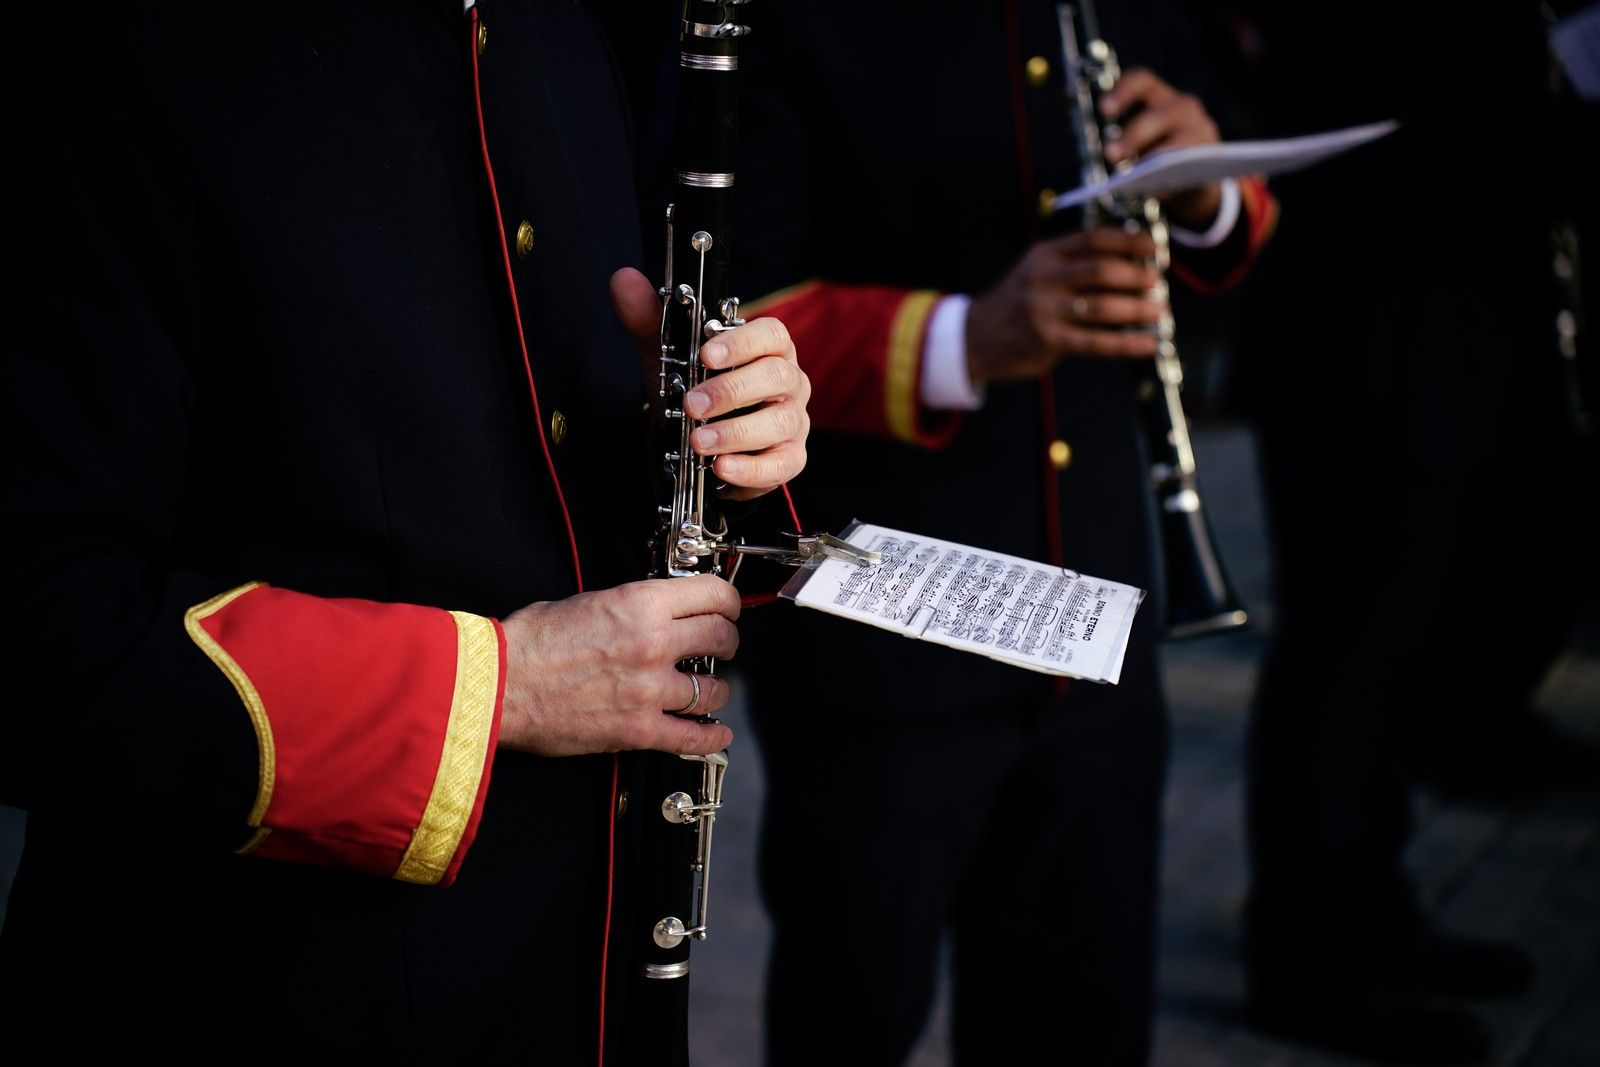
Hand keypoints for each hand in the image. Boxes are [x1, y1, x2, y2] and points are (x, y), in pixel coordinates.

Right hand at [498, 574, 740, 756]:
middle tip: (722, 645)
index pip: (712, 595)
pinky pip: (691, 737)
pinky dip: (711, 738)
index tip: (727, 608)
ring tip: (709, 690)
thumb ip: (630, 606)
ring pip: (713, 690)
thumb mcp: (587, 602)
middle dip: (727, 641)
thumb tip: (652, 610)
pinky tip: (717, 734)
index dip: (728, 601)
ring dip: (716, 690)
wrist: (500, 685)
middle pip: (721, 638)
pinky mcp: (638, 729)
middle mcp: (653, 644)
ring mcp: (649, 690)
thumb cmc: (530, 643)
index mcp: (640, 605)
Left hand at [611, 267, 809, 500]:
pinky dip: (751, 468)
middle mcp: (788, 381)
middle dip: (731, 391)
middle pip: (776, 377)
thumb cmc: (694, 388)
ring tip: (699, 442)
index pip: (771, 335)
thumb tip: (623, 279)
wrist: (697, 441)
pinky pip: (781, 464)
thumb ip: (650, 319)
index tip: (706, 355)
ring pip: (780, 421)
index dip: (742, 343)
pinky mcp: (790, 458)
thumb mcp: (669, 355)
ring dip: (736, 432)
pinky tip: (721, 468)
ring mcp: (793, 420)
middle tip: (691, 405)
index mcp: (767, 349)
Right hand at [965, 227, 1164, 383]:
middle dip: (1136, 276)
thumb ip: (1072, 266)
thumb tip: (1129, 267)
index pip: (1093, 239)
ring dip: (1137, 308)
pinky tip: (1148, 344)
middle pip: (1100, 269)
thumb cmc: (1016, 306)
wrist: (973, 338)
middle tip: (1157, 282)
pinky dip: (1127, 343)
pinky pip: (1096, 341)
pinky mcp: (1047, 340)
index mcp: (1044, 255)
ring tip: (1159, 311)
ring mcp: (1044, 310)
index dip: (1128, 241)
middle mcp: (1043, 278)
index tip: (1153, 247)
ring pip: (1101, 306)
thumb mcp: (1036, 273)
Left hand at [1099, 67, 1222, 230]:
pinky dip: (1176, 176)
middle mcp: (1182, 105)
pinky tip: (1161, 190)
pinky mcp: (1212, 153)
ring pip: (1175, 142)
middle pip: (1154, 116)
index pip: (1141, 81)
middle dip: (1132, 136)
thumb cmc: (1159, 154)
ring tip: (1135, 178)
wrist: (1198, 175)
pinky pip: (1192, 163)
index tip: (1103, 109)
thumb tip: (1118, 173)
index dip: (1123, 91)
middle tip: (1110, 155)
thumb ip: (1130, 149)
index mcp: (1158, 95)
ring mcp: (1201, 128)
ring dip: (1155, 160)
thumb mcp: (1143, 145)